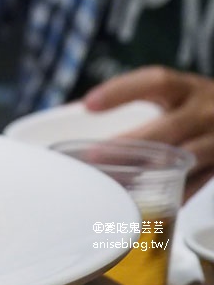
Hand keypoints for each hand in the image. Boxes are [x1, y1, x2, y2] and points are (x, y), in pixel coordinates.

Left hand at [83, 66, 213, 197]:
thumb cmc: (197, 104)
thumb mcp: (177, 93)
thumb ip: (142, 99)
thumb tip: (83, 115)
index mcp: (187, 88)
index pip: (156, 82)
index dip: (121, 91)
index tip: (89, 105)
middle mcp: (206, 111)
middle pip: (167, 127)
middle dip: (128, 144)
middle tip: (93, 156)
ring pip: (183, 158)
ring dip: (148, 172)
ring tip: (115, 181)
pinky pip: (197, 183)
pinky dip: (171, 192)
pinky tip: (147, 201)